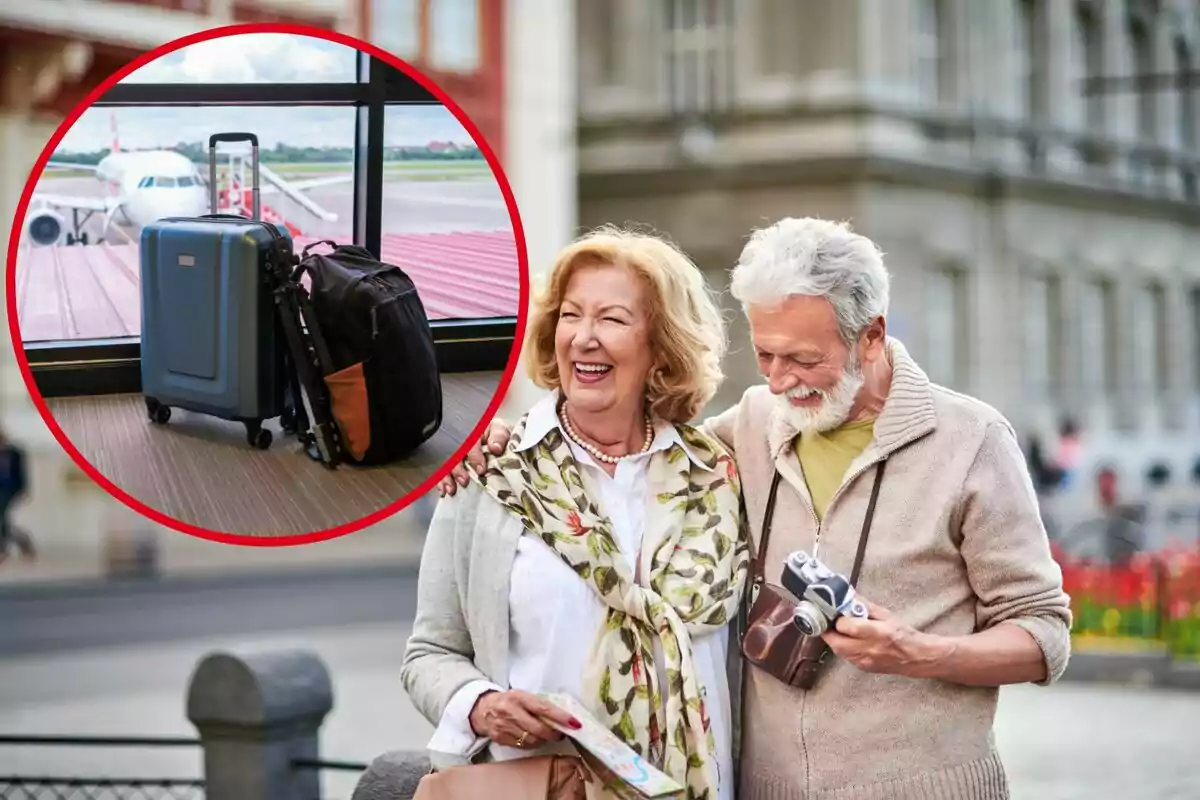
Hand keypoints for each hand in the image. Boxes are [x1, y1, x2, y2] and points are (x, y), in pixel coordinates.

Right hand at [437, 417, 512, 496]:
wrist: (490, 436)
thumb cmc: (494, 434)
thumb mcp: (499, 430)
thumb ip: (499, 436)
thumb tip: (495, 448)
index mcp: (473, 433)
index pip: (472, 444)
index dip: (475, 457)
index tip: (481, 470)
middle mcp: (460, 443)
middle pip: (455, 456)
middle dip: (458, 470)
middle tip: (464, 481)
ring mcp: (453, 453)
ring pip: (446, 465)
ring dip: (447, 478)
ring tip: (451, 489)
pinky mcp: (450, 463)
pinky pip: (442, 471)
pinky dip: (441, 482)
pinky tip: (443, 490)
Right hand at [468, 689, 581, 748]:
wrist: (481, 709)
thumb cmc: (508, 701)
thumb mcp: (522, 696)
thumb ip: (539, 704)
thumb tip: (562, 716)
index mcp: (519, 697)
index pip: (543, 708)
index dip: (560, 717)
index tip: (574, 722)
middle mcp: (511, 711)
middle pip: (539, 728)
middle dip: (554, 733)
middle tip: (561, 733)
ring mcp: (504, 726)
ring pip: (532, 740)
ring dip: (543, 739)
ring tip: (545, 735)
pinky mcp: (500, 738)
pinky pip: (523, 746)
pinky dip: (531, 743)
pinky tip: (532, 737)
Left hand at [820, 598, 946, 678]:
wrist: (917, 657)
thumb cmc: (903, 633)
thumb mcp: (885, 614)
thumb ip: (864, 605)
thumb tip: (847, 595)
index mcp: (875, 633)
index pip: (845, 626)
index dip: (836, 618)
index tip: (834, 611)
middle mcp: (868, 649)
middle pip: (836, 642)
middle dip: (828, 631)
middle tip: (828, 621)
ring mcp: (864, 661)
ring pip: (838, 651)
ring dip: (834, 639)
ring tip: (836, 629)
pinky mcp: (863, 668)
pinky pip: (845, 657)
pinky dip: (842, 647)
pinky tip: (846, 639)